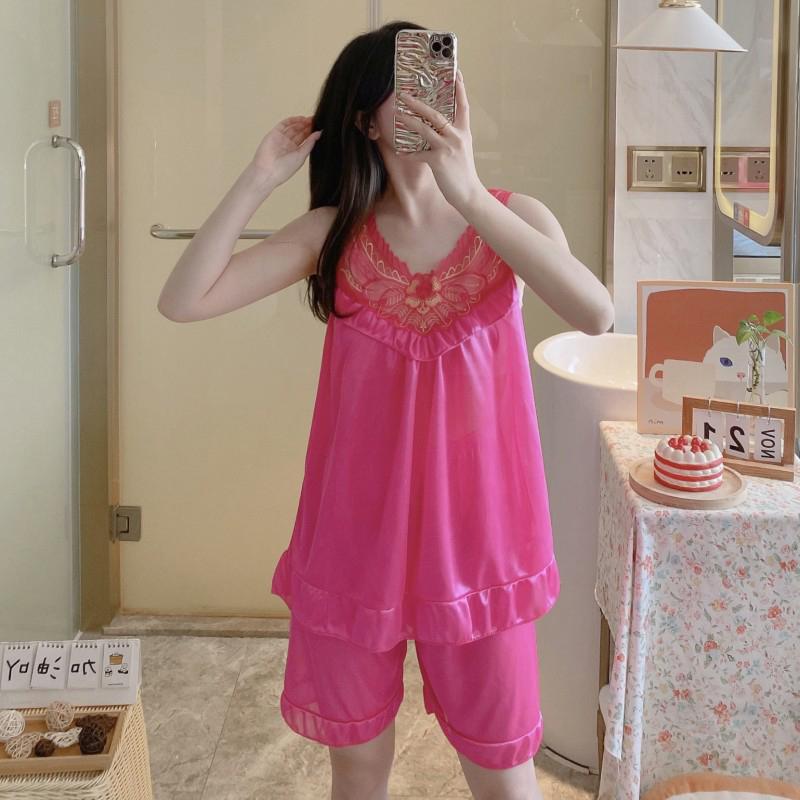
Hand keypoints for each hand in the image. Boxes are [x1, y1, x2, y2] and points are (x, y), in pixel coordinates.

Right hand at [249, 115, 321, 187]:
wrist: (267, 171)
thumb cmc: (284, 169)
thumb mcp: (301, 157)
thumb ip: (309, 144)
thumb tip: (319, 133)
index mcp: (295, 153)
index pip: (306, 141)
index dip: (312, 134)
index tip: (320, 128)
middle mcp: (288, 146)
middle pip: (300, 133)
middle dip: (308, 127)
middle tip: (317, 121)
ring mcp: (281, 139)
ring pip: (293, 128)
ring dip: (302, 123)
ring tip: (311, 119)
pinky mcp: (274, 134)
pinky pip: (284, 124)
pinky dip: (292, 120)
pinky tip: (302, 118)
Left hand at [395, 69, 483, 210]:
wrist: (469, 194)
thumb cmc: (463, 174)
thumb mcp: (462, 151)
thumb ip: (451, 138)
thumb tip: (436, 130)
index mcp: (464, 132)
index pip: (463, 106)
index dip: (460, 88)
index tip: (456, 72)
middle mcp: (457, 137)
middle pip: (436, 114)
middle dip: (418, 103)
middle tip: (405, 94)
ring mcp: (448, 148)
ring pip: (425, 129)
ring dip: (409, 121)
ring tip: (397, 114)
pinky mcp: (438, 161)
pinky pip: (419, 154)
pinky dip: (409, 154)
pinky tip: (400, 152)